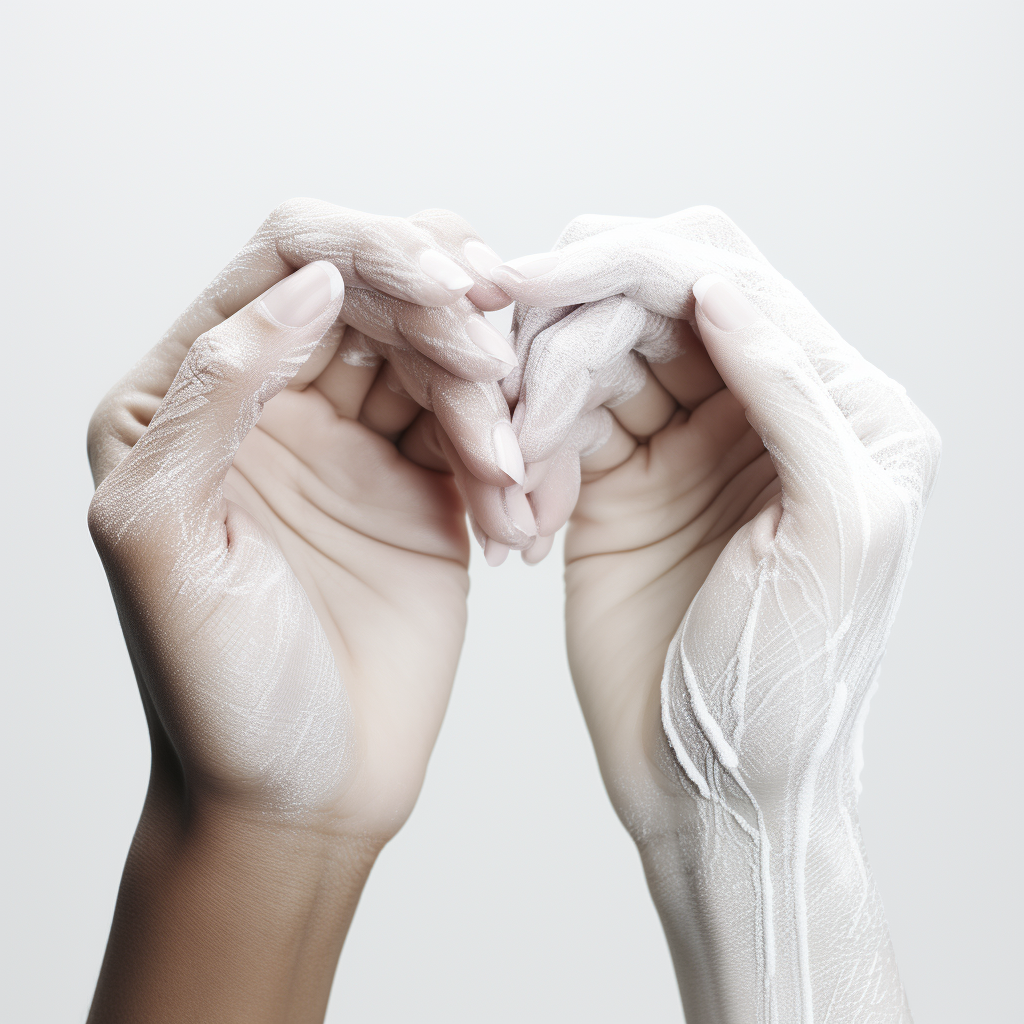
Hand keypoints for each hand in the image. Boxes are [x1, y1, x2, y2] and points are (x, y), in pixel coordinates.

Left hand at [86, 204, 508, 1021]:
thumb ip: (213, 393)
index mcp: (188, 394)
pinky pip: (482, 421)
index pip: (285, 261)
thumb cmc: (215, 693)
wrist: (302, 797)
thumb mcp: (163, 540)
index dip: (368, 253)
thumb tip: (308, 284)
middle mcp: (276, 400)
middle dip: (445, 307)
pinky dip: (512, 443)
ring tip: (502, 464)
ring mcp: (358, 440)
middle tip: (486, 370)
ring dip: (488, 380)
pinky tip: (515, 503)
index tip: (441, 294)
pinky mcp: (426, 485)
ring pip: (443, 346)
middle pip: (379, 285)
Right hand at [490, 209, 939, 1021]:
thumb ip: (789, 394)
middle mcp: (757, 412)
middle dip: (566, 323)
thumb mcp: (834, 531)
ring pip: (590, 359)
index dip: (632, 265)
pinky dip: (525, 455)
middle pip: (648, 304)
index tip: (536, 278)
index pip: (728, 283)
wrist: (712, 793)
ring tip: (516, 477)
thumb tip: (722, 283)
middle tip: (492, 366)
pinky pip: (557, 427)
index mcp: (837, 409)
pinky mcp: (616, 487)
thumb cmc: (791, 687)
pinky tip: (524, 520)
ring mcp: (680, 446)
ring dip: (535, 399)